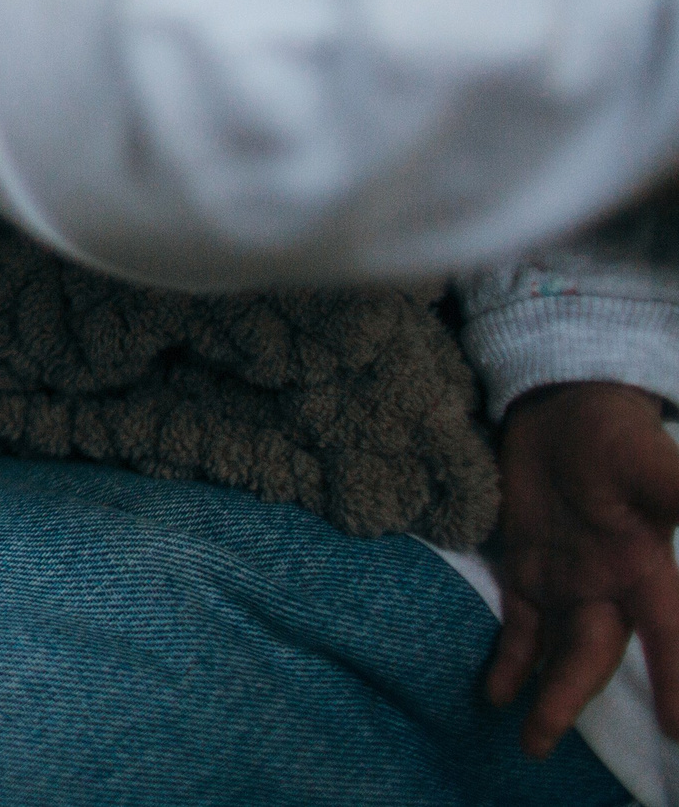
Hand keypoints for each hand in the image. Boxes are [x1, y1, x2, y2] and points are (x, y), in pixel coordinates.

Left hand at [485, 381, 678, 756]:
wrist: (565, 407)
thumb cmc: (615, 433)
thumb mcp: (655, 463)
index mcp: (648, 568)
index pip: (669, 635)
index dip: (677, 678)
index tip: (678, 730)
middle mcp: (610, 586)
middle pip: (595, 655)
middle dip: (573, 699)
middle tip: (545, 748)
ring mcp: (567, 581)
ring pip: (558, 651)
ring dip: (544, 694)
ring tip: (529, 742)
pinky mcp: (528, 568)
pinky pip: (520, 626)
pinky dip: (510, 660)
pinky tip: (495, 693)